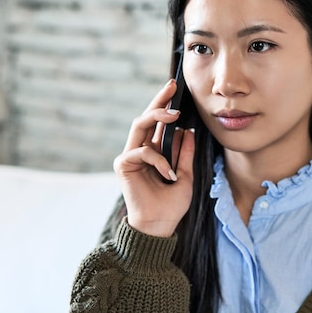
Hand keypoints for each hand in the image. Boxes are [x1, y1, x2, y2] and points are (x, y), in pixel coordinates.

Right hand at [113, 79, 194, 237]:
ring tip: (176, 115)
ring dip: (158, 116)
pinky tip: (169, 174)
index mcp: (153, 151)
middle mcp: (140, 150)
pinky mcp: (123, 165)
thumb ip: (184, 153)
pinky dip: (160, 160)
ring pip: (140, 124)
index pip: (158, 123)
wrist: (160, 225)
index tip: (175, 87)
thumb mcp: (185, 175)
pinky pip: (143, 151)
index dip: (164, 104)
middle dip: (159, 100)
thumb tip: (187, 131)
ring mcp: (130, 156)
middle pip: (146, 116)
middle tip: (172, 87)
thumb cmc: (172, 204)